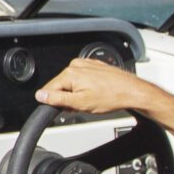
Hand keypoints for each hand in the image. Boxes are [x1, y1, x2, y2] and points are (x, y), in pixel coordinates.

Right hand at [36, 58, 156, 117]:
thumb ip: (57, 99)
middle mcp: (76, 65)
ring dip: (77, 92)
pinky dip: (85, 87)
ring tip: (91, 99)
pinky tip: (96, 93)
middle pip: (61, 85)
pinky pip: (82, 78)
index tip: (65, 108)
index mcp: (70, 73)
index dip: (55, 102)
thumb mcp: (80, 103)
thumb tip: (41, 95)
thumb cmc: (111, 97)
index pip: (49, 89)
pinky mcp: (94, 66)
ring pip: (72, 82)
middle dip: (68, 97)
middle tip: (81, 105)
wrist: (132, 92)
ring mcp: (86, 64)